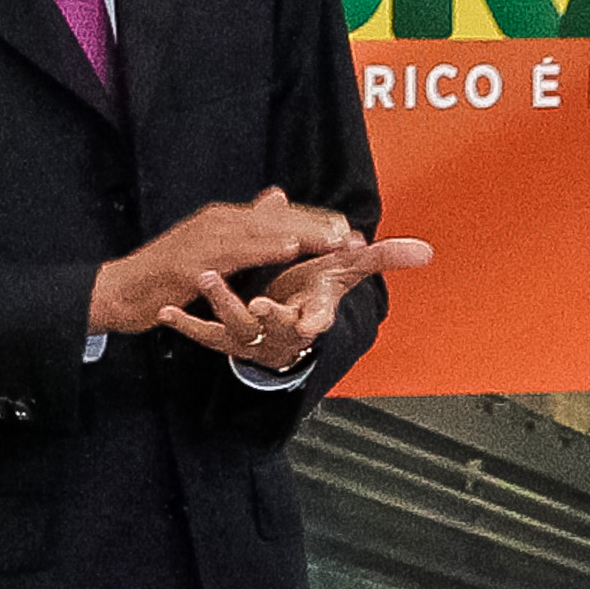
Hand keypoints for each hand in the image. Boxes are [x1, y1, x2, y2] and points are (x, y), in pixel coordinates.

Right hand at [88, 188, 359, 334]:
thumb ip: (245, 224)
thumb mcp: (209, 244)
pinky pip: (235, 252)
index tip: (347, 228)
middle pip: (274, 219)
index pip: (275, 215)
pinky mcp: (193, 262)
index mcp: (222, 219)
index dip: (312, 221)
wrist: (120, 291)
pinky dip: (265, 246)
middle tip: (350, 232)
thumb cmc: (166, 273)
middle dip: (314, 225)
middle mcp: (215, 222)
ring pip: (261, 231)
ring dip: (300, 233)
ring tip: (332, 238)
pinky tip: (290, 246)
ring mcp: (202, 240)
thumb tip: (277, 196)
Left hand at [160, 235, 434, 369]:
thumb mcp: (341, 274)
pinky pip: (202, 334)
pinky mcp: (223, 337)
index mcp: (309, 314)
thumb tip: (425, 251)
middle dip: (263, 312)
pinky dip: (184, 324)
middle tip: (254, 301)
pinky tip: (165, 314)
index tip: (312, 326)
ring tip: (206, 279)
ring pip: (234, 327)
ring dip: (221, 304)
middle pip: (274, 324)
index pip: (318, 319)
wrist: (278, 331)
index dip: (316, 322)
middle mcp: (281, 330)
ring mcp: (251, 336)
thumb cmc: (310, 294)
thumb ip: (377, 260)